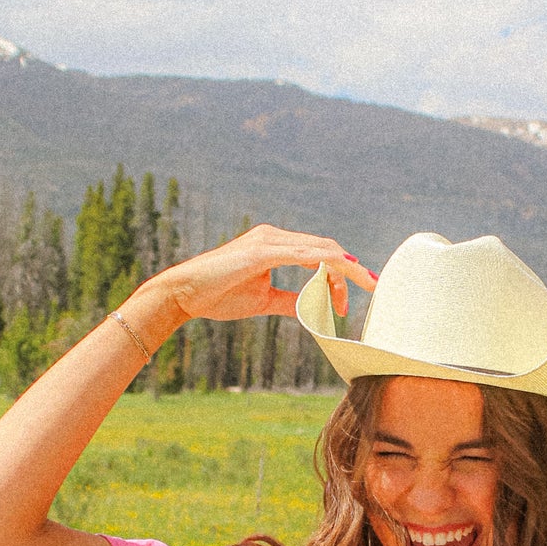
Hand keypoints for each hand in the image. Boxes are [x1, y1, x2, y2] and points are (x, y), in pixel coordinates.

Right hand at [143, 224, 376, 329]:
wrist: (183, 294)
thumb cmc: (217, 295)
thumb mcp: (262, 300)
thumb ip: (288, 301)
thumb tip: (310, 308)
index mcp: (274, 245)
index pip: (318, 254)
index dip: (339, 274)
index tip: (346, 301)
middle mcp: (274, 237)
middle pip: (325, 249)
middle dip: (349, 273)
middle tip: (361, 297)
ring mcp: (269, 241)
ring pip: (320, 248)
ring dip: (345, 269)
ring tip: (363, 286)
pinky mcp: (262, 251)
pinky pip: (303, 253)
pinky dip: (327, 262)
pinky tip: (343, 271)